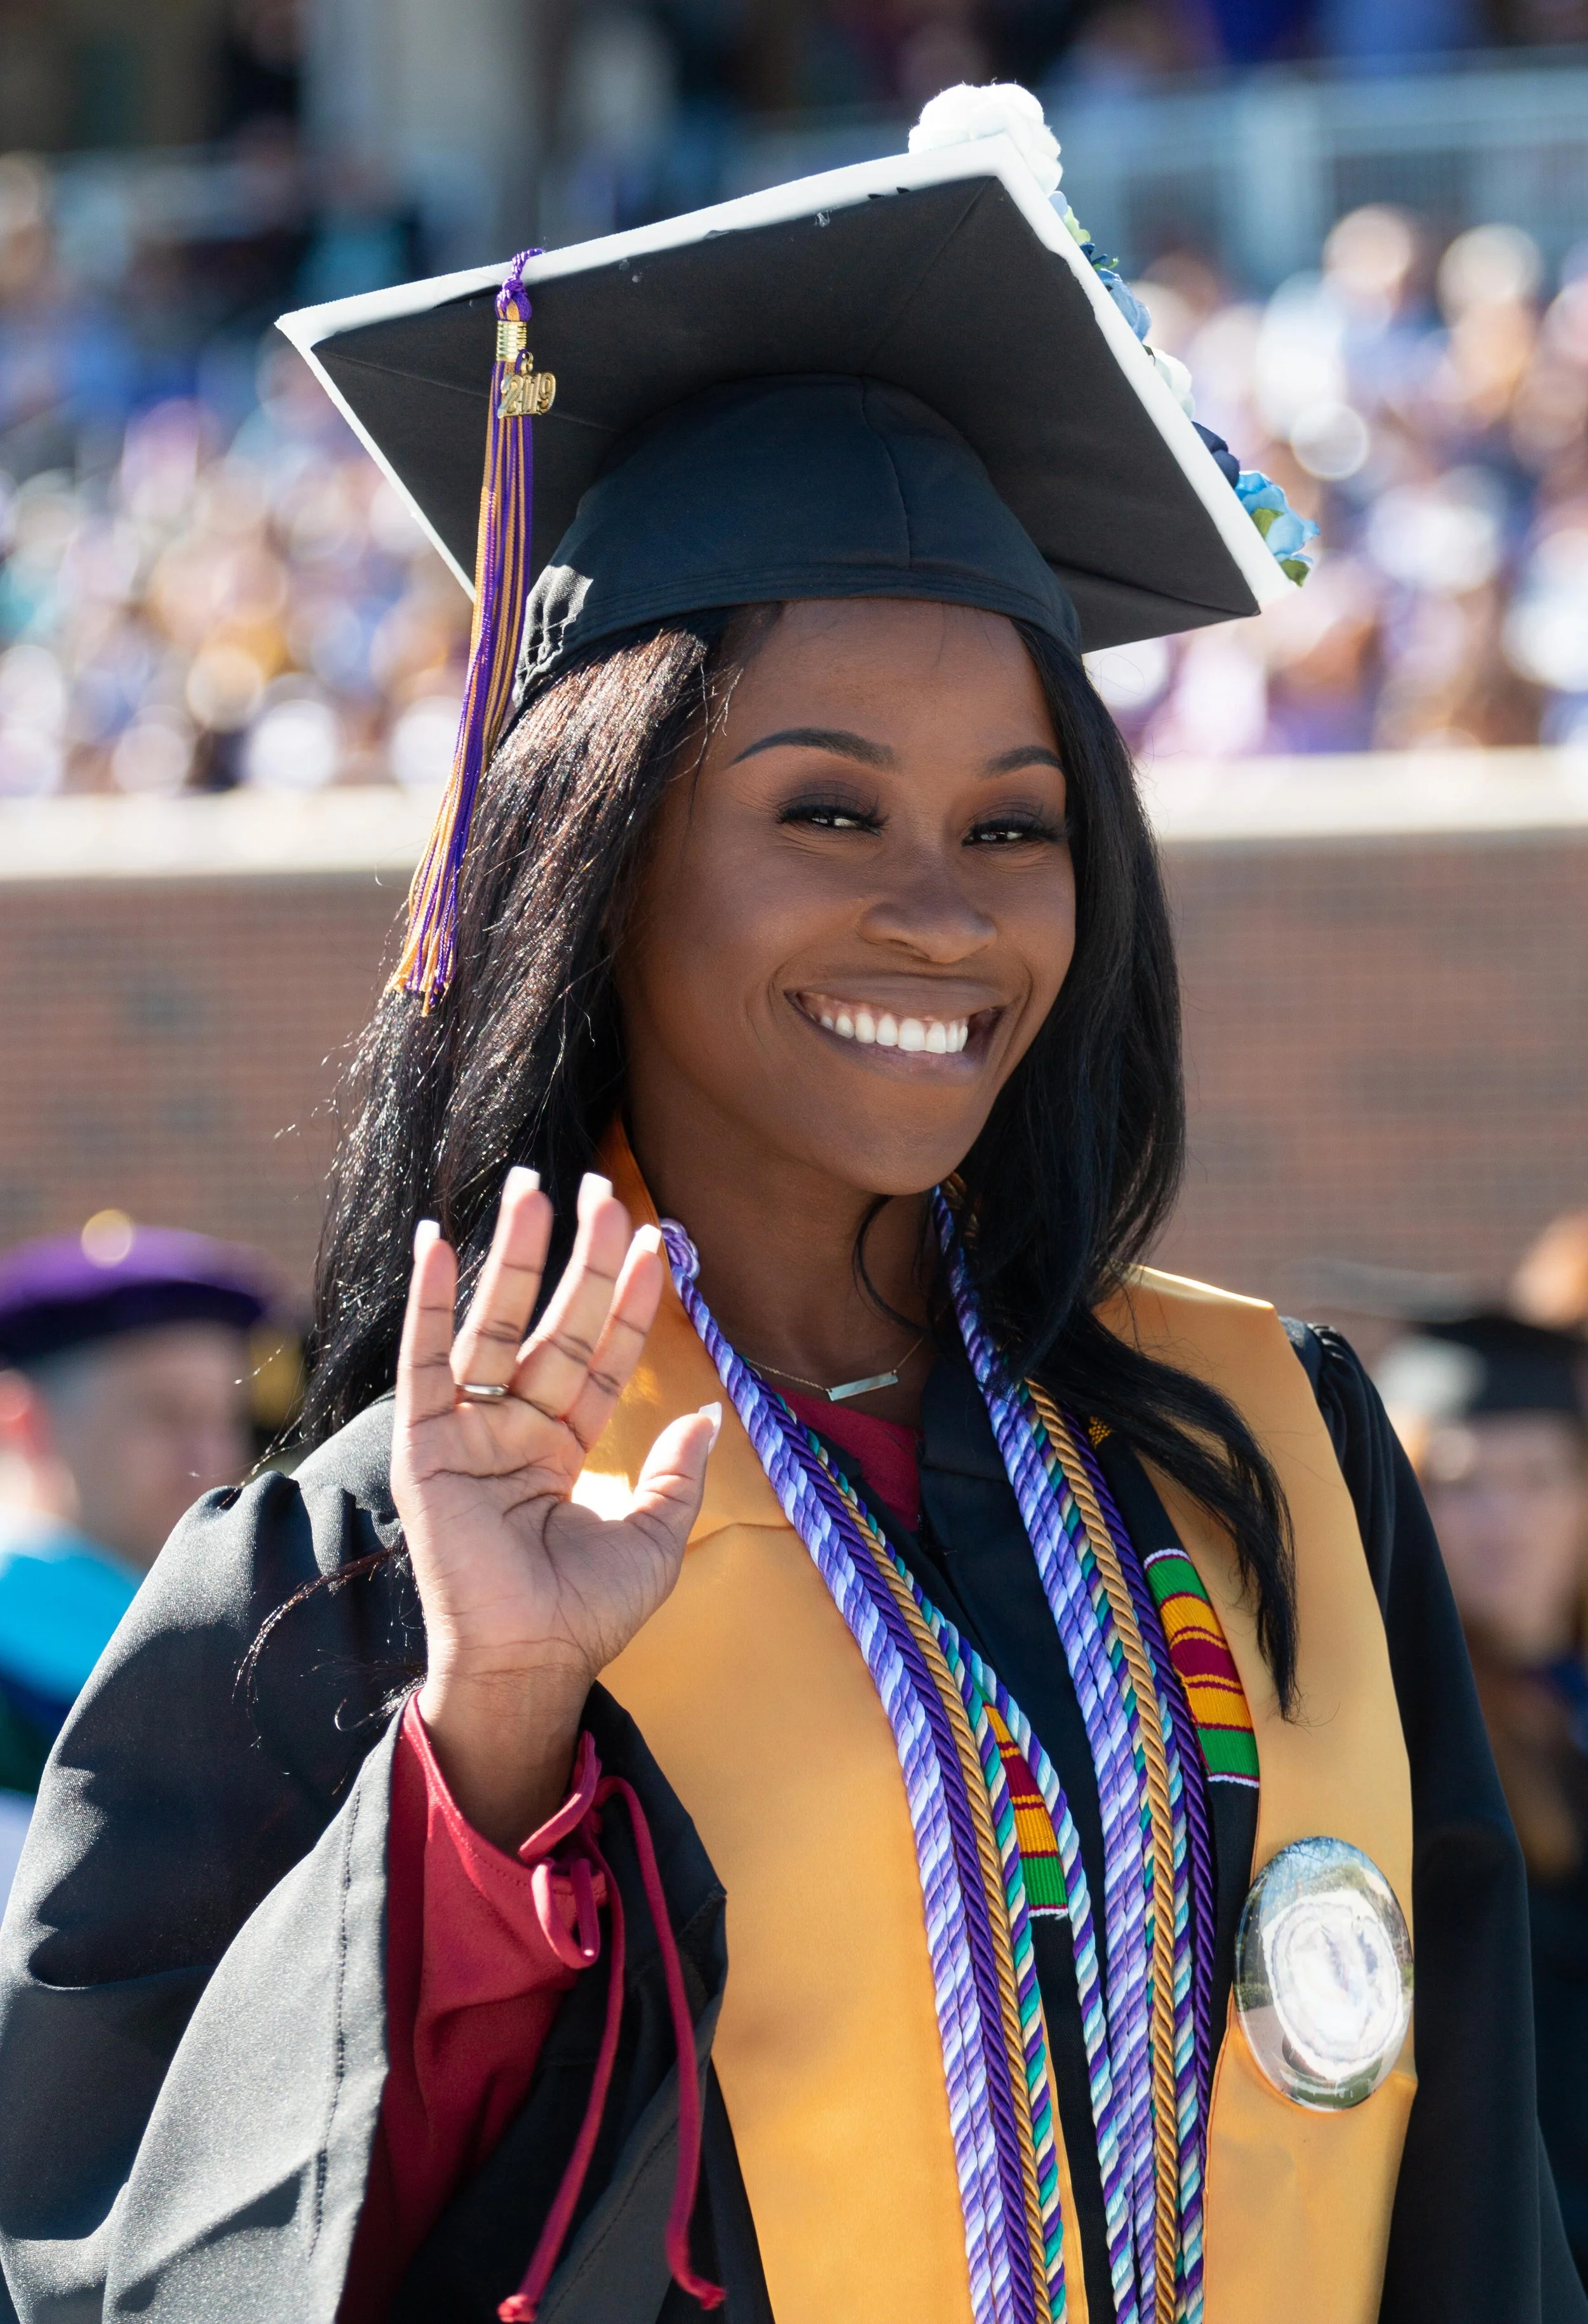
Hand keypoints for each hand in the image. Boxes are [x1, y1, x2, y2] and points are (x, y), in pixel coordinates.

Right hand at [391, 1167, 718, 1849]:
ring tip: (531, 1186)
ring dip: (512, 1255)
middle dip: (579, 1258)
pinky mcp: (426, 1444)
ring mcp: (471, 1431)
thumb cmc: (589, 1615)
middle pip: (555, 1323)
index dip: (632, 1301)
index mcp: (567, 1446)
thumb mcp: (657, 1539)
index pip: (605, 1354)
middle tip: (599, 1186)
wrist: (532, 1663)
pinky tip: (437, 1242)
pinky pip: (426, 1361)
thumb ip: (678, 1475)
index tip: (659, 1240)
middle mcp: (518, 1428)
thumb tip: (704, 1412)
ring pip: (496, 1325)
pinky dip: (430, 1303)